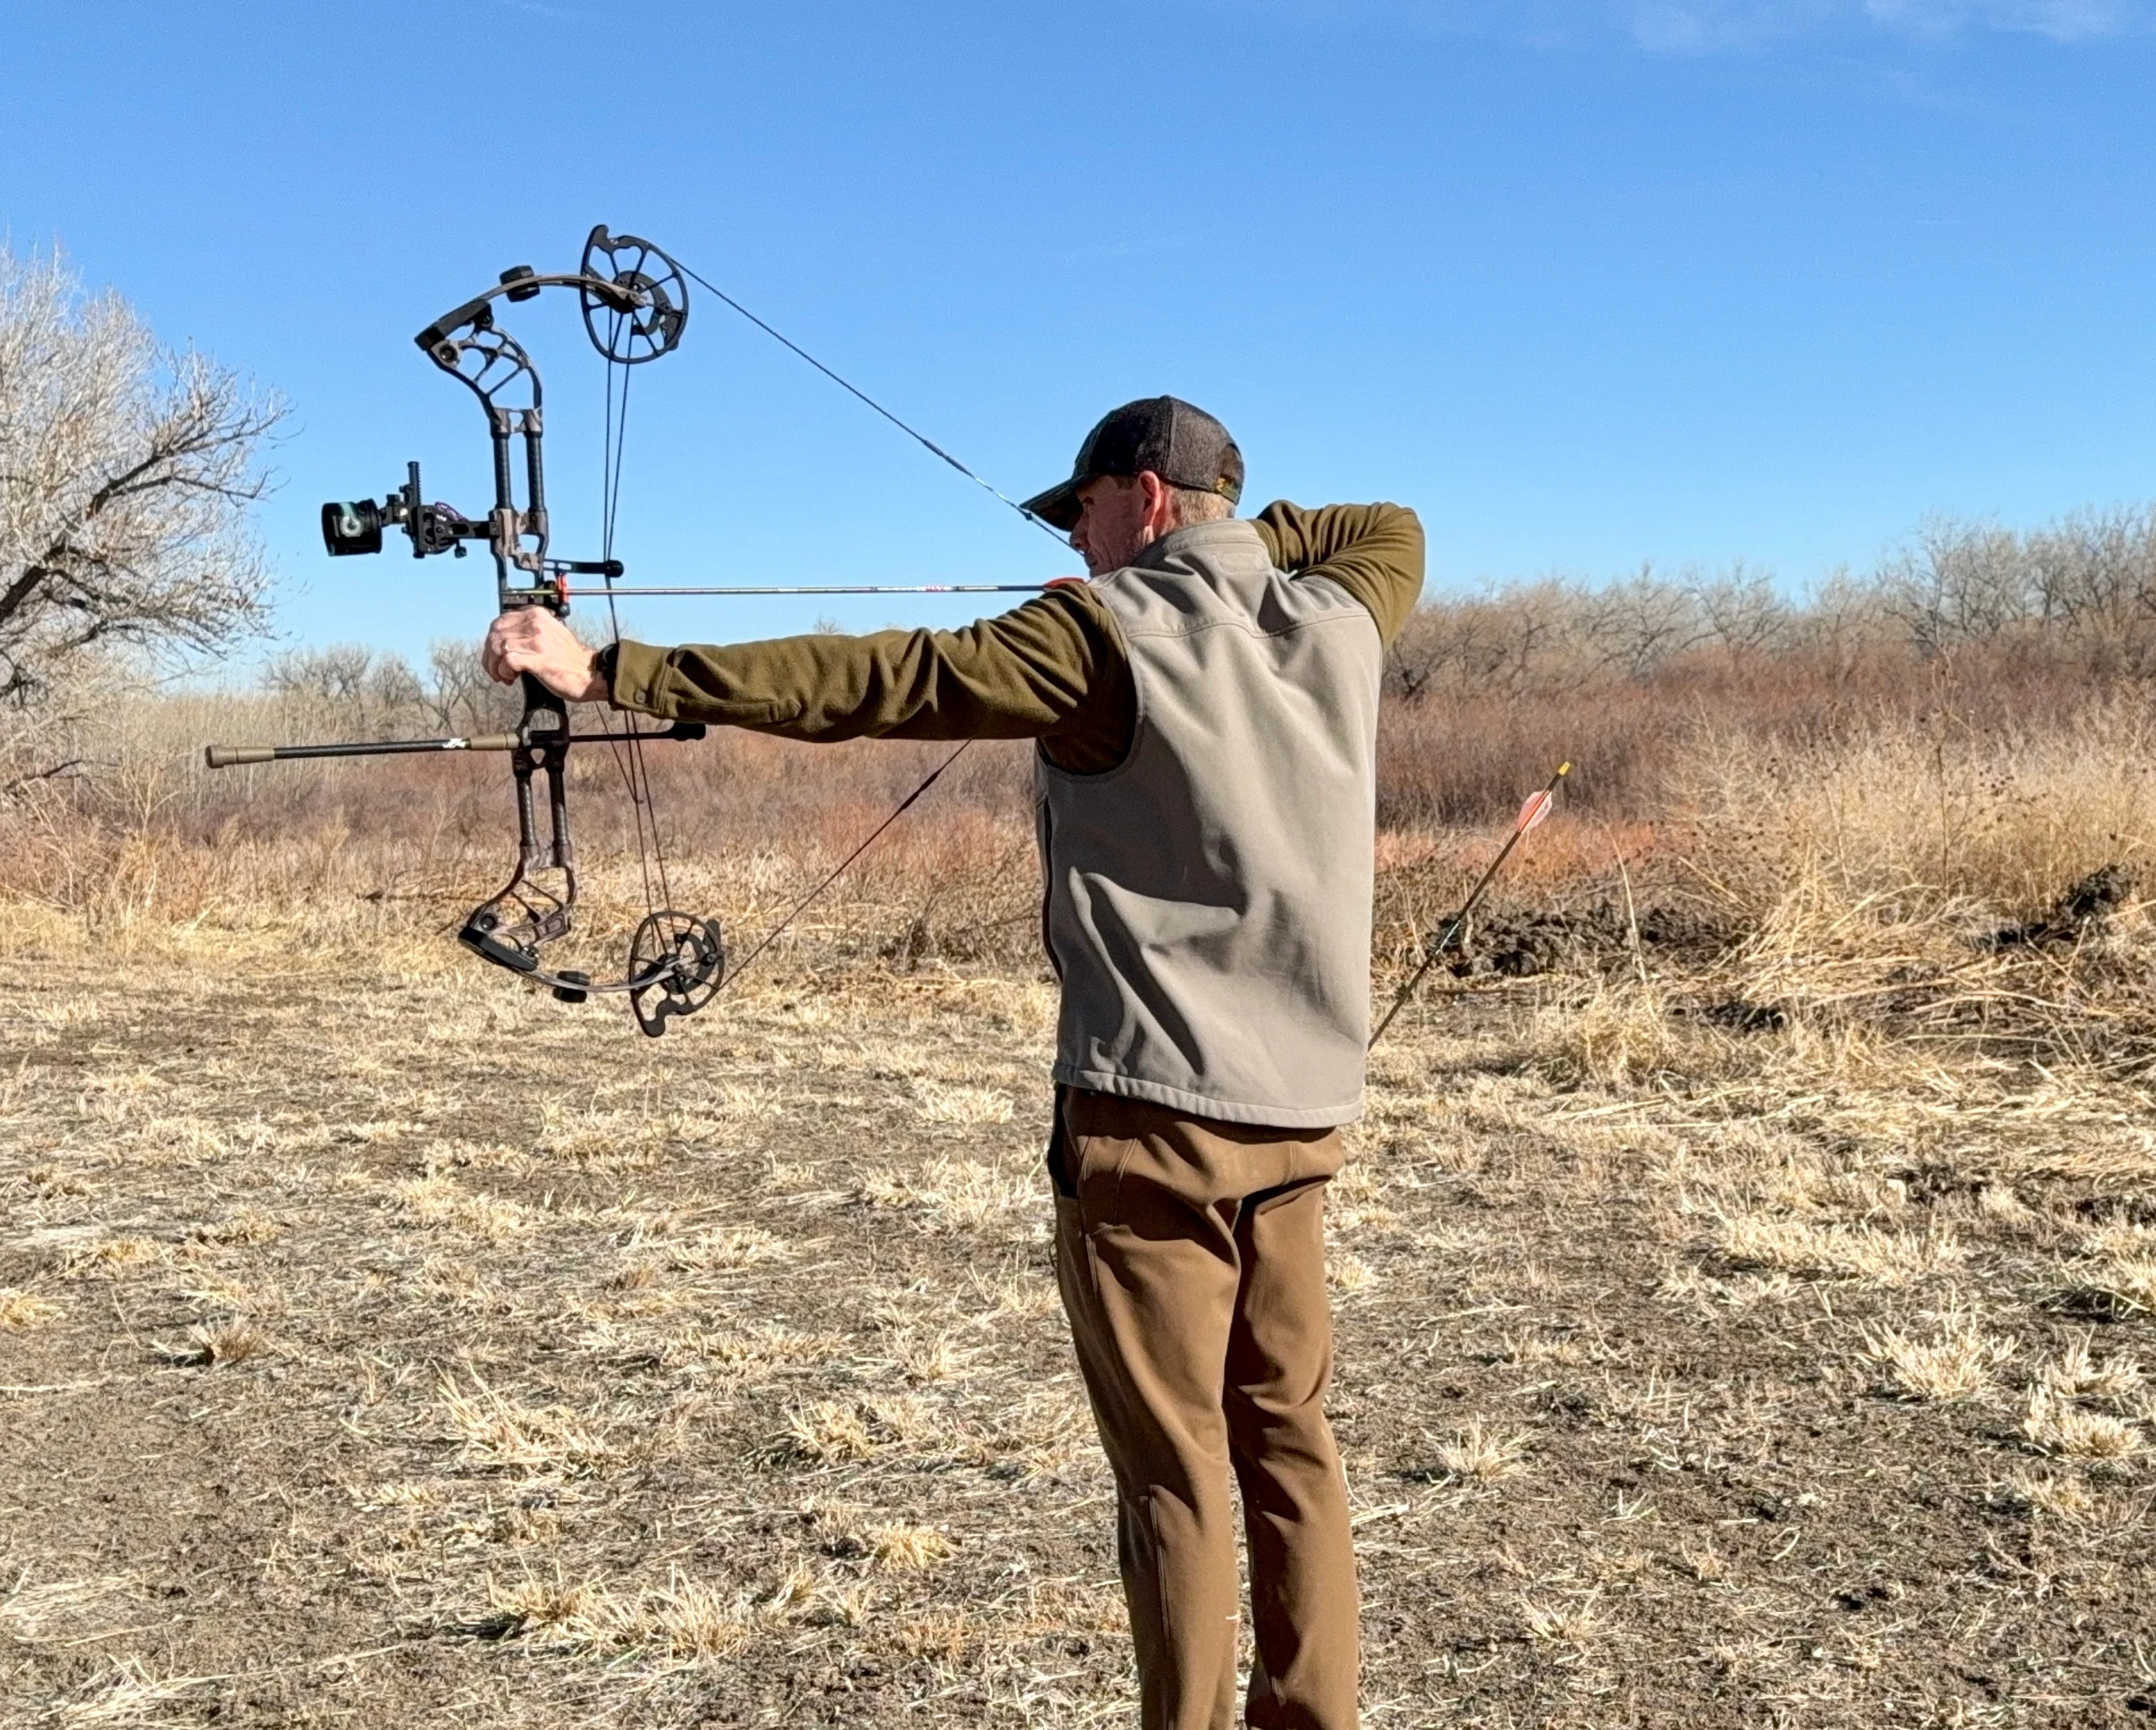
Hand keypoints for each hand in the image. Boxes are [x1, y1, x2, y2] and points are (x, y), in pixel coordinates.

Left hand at [482, 609, 608, 702]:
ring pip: (498, 648)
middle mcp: (535, 623)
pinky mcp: (538, 659)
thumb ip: (529, 631)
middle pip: (495, 635)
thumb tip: (505, 639)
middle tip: (497, 671)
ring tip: (505, 677)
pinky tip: (512, 678)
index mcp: (536, 615)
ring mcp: (537, 640)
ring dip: (496, 666)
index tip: (496, 657)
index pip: (499, 622)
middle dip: (490, 656)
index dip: (492, 641)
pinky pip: (507, 661)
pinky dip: (504, 672)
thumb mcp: (549, 633)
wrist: (591, 673)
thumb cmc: (569, 659)